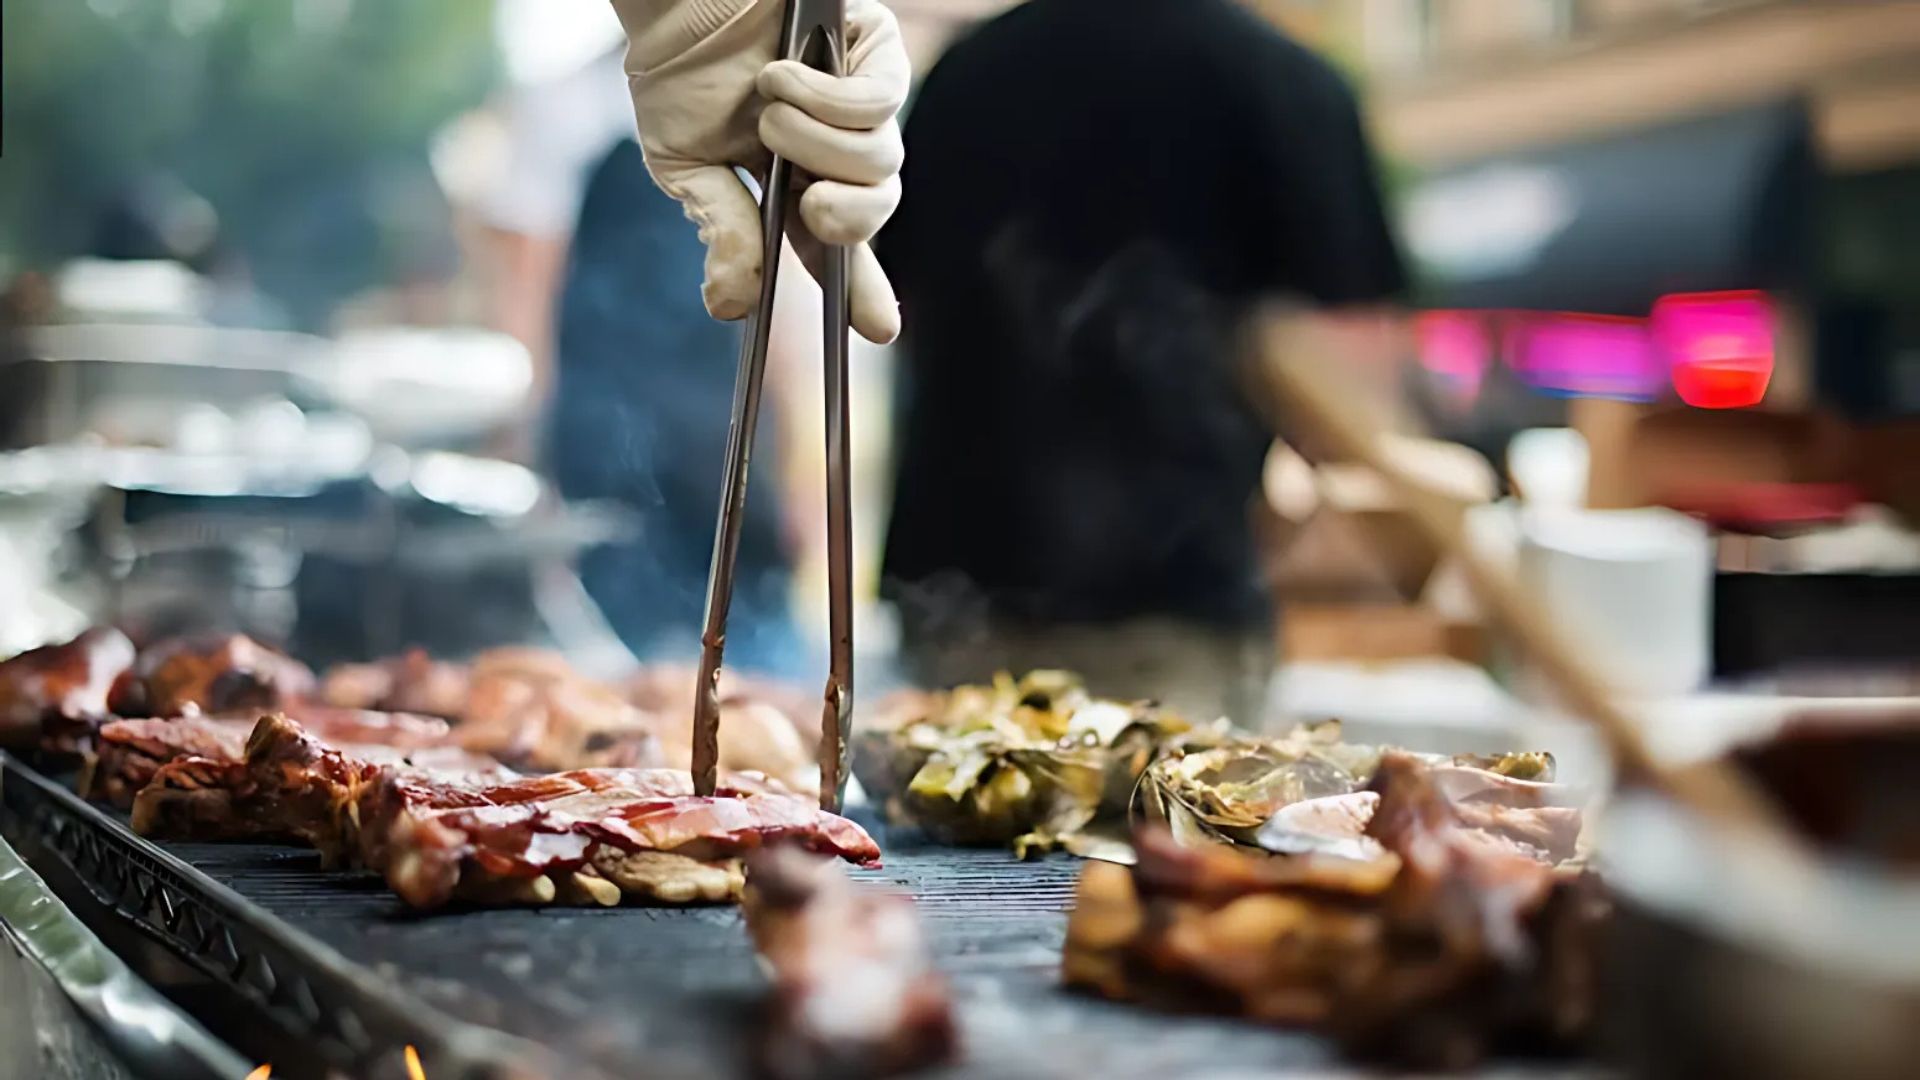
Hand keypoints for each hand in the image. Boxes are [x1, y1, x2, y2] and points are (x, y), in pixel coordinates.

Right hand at [610, 0, 908, 343]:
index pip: (840, 249)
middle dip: (843, 218)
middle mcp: (840, 149)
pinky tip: (780, 76)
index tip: (879, 329)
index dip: (864, 290)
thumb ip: (722, 229)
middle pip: (875, 211)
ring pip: (879, 160)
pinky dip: (823, 97)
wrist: (676, 1)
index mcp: (798, 187)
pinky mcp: (876, 50)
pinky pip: (878, 103)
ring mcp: (863, 100)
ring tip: (768, 111)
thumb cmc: (680, 74)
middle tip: (807, 203)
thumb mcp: (688, 165)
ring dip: (812, 141)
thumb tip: (731, 307)